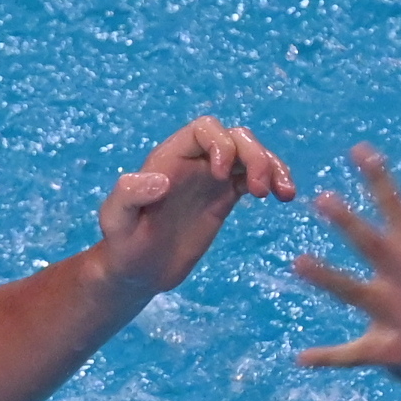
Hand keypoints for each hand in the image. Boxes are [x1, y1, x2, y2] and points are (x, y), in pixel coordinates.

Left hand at [95, 116, 295, 297]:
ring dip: (272, 166)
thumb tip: (161, 179)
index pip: (203, 129)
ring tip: (284, 194)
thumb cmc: (122, 245)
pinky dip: (274, 181)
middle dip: (254, 155)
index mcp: (169, 158)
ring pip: (251, 154)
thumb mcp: (116, 221)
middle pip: (235, 137)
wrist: (138, 270)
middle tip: (260, 190)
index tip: (222, 174)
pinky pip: (255, 177)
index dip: (220, 143)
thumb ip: (129, 195)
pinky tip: (285, 197)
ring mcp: (212, 178)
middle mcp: (193, 161)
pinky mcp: (224, 197)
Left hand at [294, 136, 400, 389]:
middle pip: (378, 246)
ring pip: (359, 294)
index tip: (358, 149)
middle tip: (322, 199)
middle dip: (351, 224)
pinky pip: (354, 354)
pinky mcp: (391, 351)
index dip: (381, 178)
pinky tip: (300, 357)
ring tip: (298, 262)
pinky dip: (329, 357)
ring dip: (329, 279)